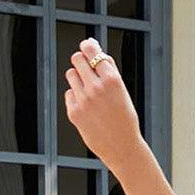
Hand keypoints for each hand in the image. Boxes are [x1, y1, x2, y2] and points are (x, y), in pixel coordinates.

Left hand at [62, 37, 142, 174]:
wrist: (123, 148)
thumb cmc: (125, 120)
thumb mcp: (123, 92)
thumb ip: (109, 70)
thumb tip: (94, 49)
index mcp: (112, 80)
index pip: (91, 50)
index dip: (88, 46)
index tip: (87, 46)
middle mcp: (96, 88)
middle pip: (77, 59)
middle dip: (81, 61)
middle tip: (86, 68)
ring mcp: (83, 100)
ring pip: (71, 74)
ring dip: (78, 78)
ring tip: (89, 91)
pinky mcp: (74, 112)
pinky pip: (69, 93)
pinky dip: (76, 97)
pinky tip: (88, 107)